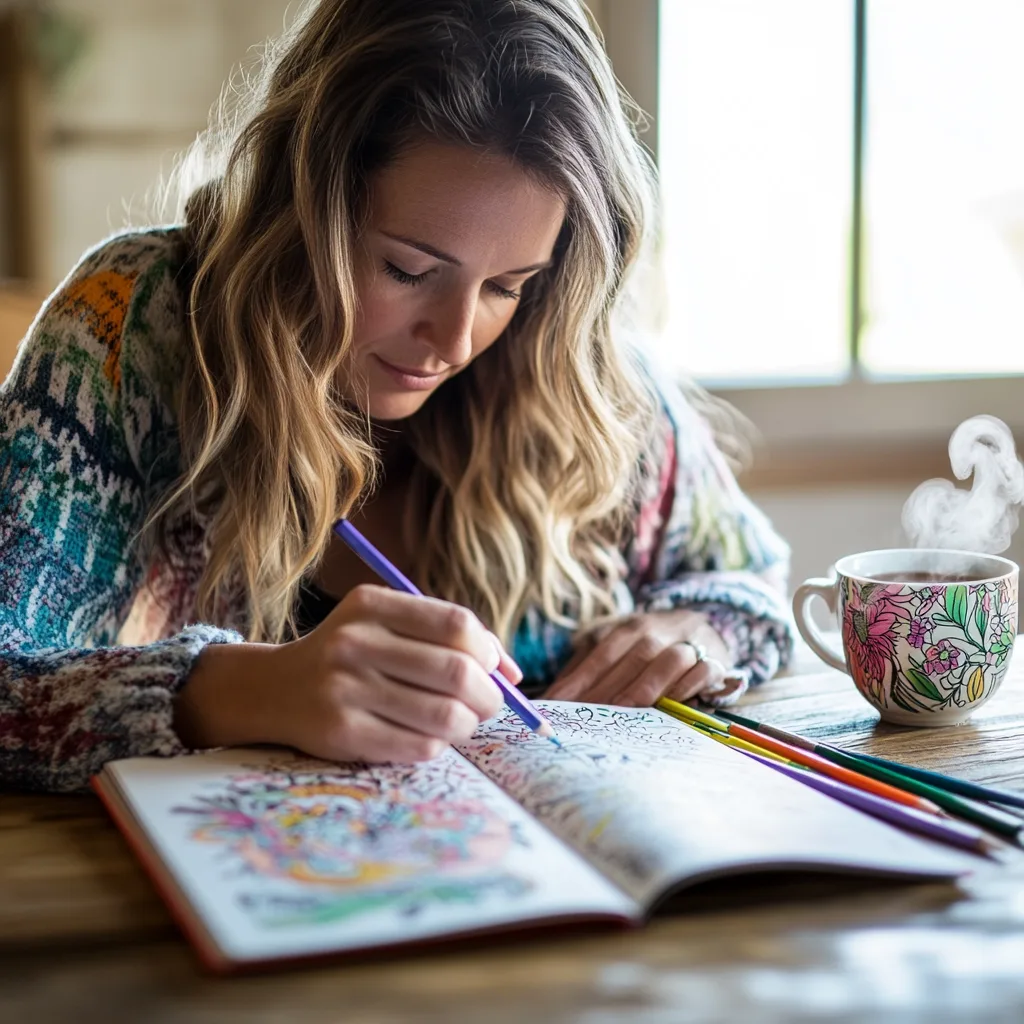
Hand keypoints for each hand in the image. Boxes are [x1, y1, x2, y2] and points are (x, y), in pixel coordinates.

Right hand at [175, 584, 521, 762]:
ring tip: (462, 723)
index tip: (495, 669)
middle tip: (489, 704)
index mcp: (372, 605)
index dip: (490, 651)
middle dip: (489, 695)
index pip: (456, 625)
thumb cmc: (353, 655)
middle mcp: (355, 642)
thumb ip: (447, 638)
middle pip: (457, 671)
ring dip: (468, 724)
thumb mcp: (387, 626)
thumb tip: (513, 674)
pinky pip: (418, 746)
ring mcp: (345, 688)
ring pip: (444, 714)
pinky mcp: (341, 732)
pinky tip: (429, 738)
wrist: (275, 689)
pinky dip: (439, 745)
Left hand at [544, 609, 739, 706]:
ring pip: (667, 659)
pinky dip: (686, 686)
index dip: (578, 680)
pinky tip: (669, 704)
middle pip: (631, 657)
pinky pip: (702, 670)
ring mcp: (688, 642)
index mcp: (629, 627)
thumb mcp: (619, 648)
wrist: (704, 627)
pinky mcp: (715, 659)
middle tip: (586, 717)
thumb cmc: (651, 648)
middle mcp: (658, 630)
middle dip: (608, 689)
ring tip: (622, 711)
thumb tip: (551, 698)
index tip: (556, 705)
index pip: (600, 653)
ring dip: (644, 686)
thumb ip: (587, 669)